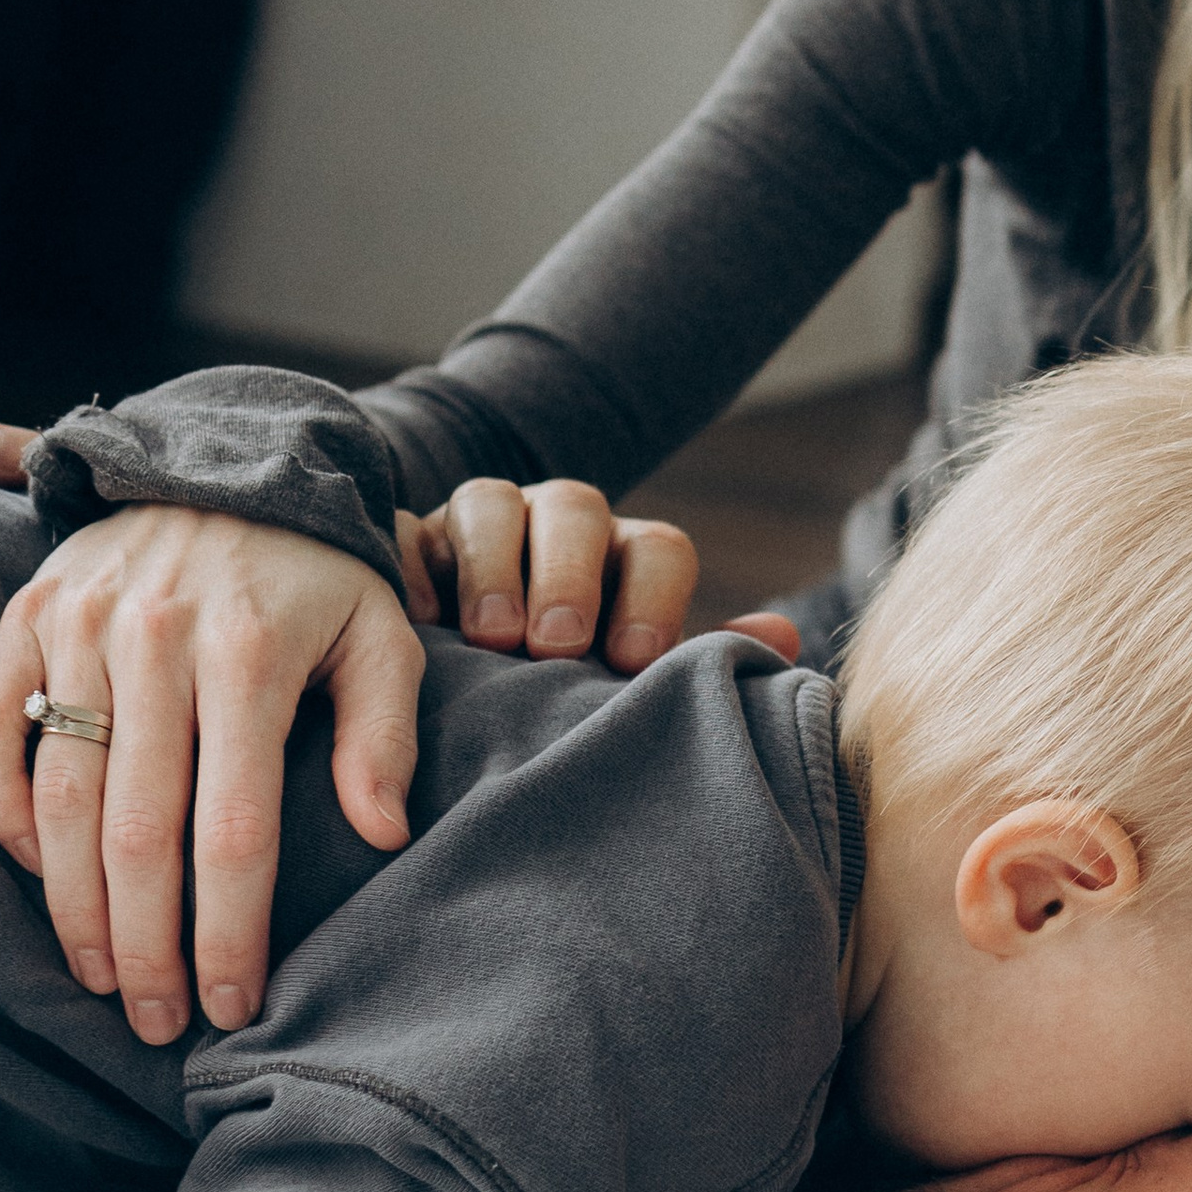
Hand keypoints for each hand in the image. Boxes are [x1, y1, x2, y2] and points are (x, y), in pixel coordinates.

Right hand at [0, 510, 422, 1043]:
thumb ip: (383, 734)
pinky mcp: (27, 618)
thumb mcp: (380, 635)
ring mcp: (80, 627)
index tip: (231, 1004)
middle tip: (158, 1022)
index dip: (227, 930)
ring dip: (72, 906)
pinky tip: (42, 876)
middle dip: (146, 946)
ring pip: (58, 799)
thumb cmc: (318, 573)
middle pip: (136, 833)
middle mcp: (156, 641)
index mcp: (252, 652)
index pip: (233, 827)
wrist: (229, 460)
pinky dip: (6, 815)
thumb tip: (381, 834)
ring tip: (104, 977)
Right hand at [399, 477, 700, 670]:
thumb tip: (783, 637)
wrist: (474, 679)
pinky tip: (418, 617)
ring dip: (492, 566)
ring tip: (488, 637)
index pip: (659, 548)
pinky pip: (408, 530)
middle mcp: (559, 525)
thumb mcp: (633, 680)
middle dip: (569, 574)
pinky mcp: (411, 541)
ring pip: (490, 501)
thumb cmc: (575, 689)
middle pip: (575, 509)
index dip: (652, 597)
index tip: (632, 659)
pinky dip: (414, 568)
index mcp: (627, 557)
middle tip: (554, 645)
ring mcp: (481, 523)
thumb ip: (698, 661)